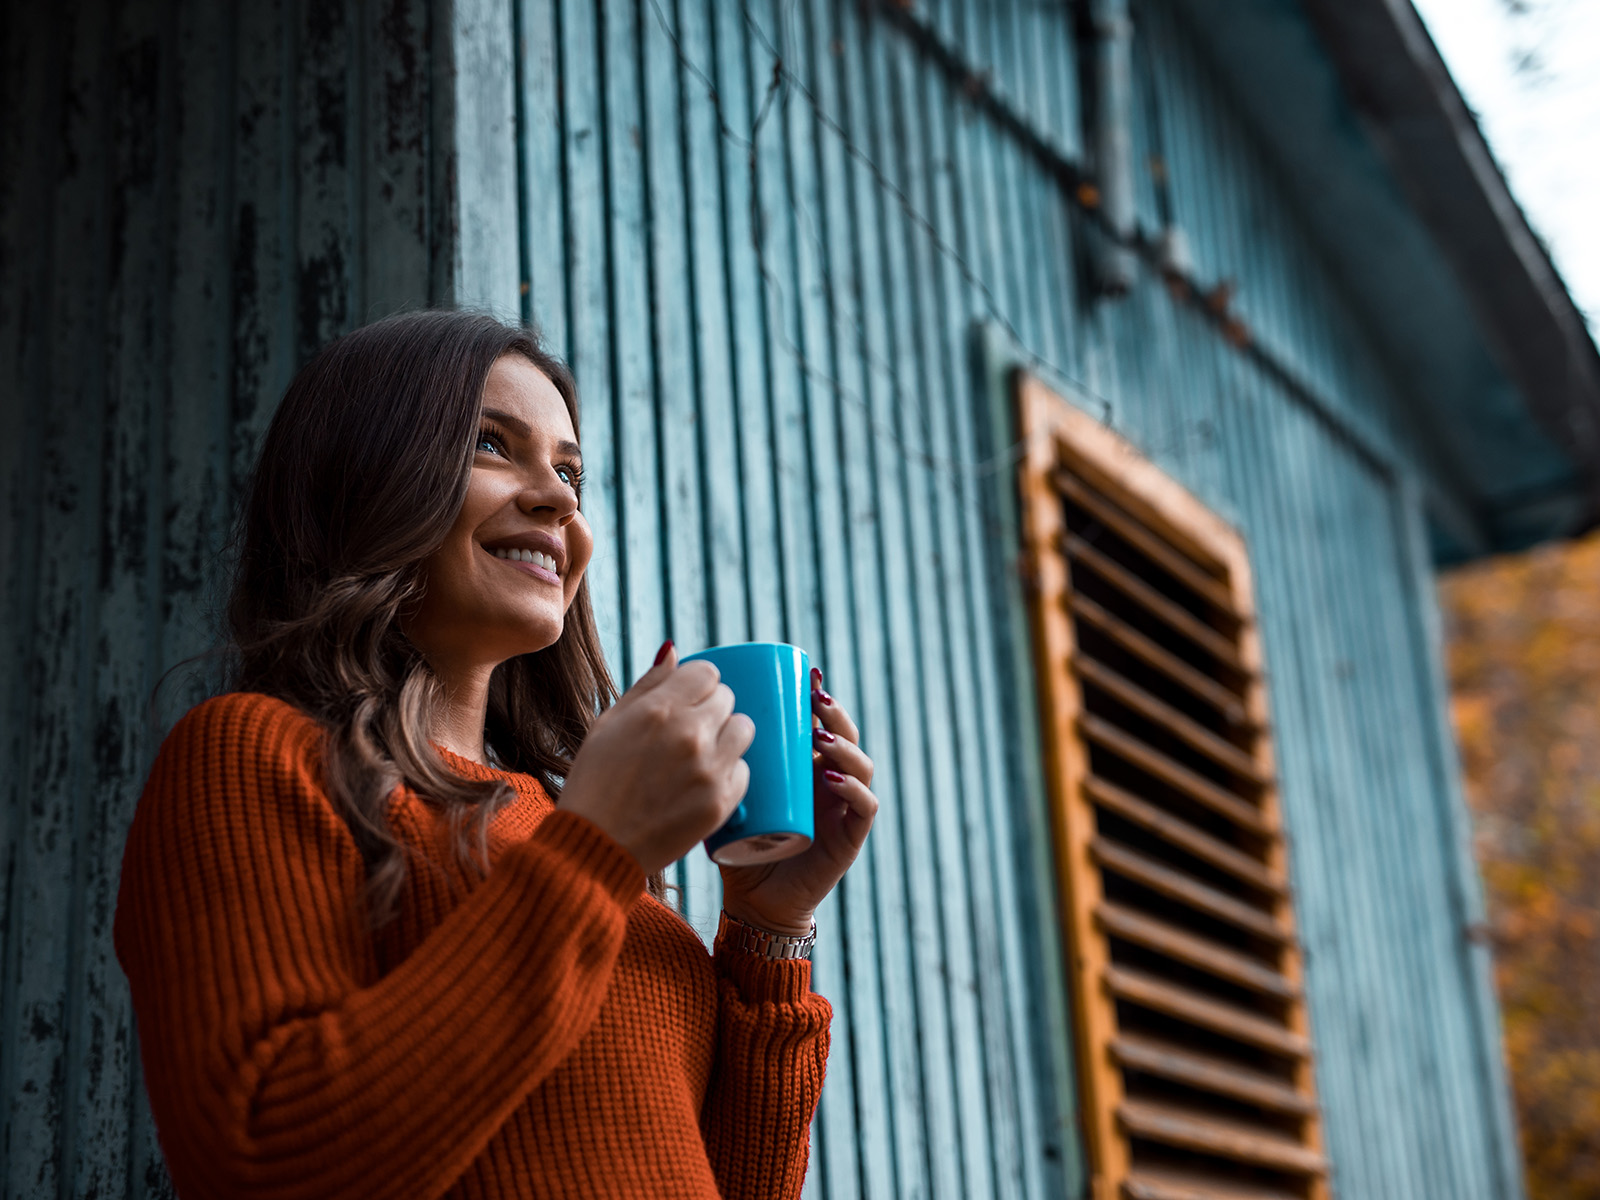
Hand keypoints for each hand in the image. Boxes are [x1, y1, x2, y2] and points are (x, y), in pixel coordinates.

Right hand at [559, 643, 755, 874]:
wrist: (595, 846)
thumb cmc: (594, 782)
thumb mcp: (607, 724)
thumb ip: (646, 685)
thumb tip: (674, 651)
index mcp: (658, 710)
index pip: (708, 673)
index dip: (697, 685)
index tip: (687, 700)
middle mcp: (689, 735)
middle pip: (727, 698)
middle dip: (710, 709)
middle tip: (689, 731)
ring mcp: (708, 770)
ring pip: (744, 730)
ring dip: (727, 736)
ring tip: (702, 754)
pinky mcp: (721, 803)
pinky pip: (744, 771)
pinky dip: (727, 773)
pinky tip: (701, 783)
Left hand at [719, 667, 877, 936]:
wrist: (753, 901)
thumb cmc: (736, 843)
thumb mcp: (723, 792)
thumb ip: (710, 759)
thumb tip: (685, 715)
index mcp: (807, 767)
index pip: (823, 724)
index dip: (819, 699)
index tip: (803, 677)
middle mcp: (831, 782)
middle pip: (845, 736)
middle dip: (835, 714)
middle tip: (814, 698)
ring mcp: (844, 808)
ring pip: (860, 765)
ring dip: (845, 746)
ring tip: (820, 737)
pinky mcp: (850, 837)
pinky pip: (864, 806)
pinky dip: (853, 789)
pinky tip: (832, 778)